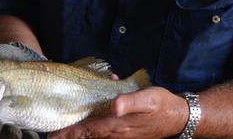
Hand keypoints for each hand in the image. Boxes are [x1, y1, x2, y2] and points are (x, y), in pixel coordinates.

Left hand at [47, 87, 187, 138]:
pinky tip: (94, 115)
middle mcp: (117, 133)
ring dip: (81, 133)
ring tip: (66, 131)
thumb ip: (130, 101)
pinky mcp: (127, 132)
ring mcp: (122, 135)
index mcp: (119, 125)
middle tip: (52, 135)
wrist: (180, 117)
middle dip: (70, 135)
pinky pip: (106, 131)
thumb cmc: (162, 105)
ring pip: (96, 135)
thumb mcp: (148, 98)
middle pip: (88, 136)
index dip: (69, 133)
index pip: (88, 131)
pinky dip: (95, 128)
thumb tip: (114, 105)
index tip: (52, 135)